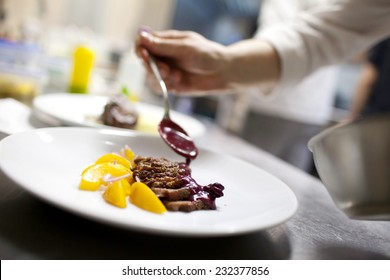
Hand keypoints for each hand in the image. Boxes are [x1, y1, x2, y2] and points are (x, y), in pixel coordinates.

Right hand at [135, 29, 279, 95]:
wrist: (222, 73)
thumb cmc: (207, 55)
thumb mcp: (184, 48)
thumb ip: (163, 46)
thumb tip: (141, 36)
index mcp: (165, 41)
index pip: (143, 42)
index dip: (140, 49)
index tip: (144, 55)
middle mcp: (163, 55)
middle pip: (144, 60)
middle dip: (152, 67)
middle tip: (166, 70)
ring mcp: (166, 70)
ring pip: (149, 76)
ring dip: (160, 78)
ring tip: (176, 76)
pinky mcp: (170, 84)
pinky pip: (157, 87)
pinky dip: (165, 87)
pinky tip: (179, 82)